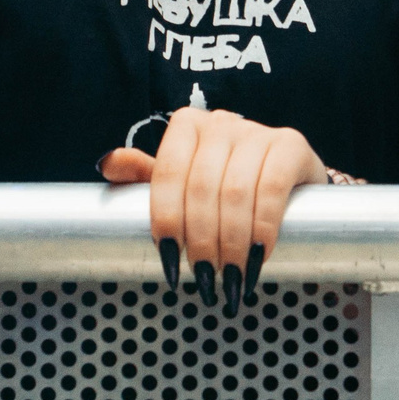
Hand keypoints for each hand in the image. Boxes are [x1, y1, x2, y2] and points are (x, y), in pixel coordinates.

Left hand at [99, 106, 323, 311]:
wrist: (287, 182)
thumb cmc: (226, 186)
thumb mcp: (185, 183)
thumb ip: (147, 177)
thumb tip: (106, 163)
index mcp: (188, 126)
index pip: (168, 172)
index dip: (167, 219)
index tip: (170, 260)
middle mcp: (222, 121)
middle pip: (202, 187)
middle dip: (202, 241)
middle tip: (204, 278)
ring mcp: (259, 130)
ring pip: (236, 191)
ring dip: (232, 244)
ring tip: (231, 278)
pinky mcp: (292, 144)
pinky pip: (272, 189)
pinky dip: (262, 228)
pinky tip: (258, 256)